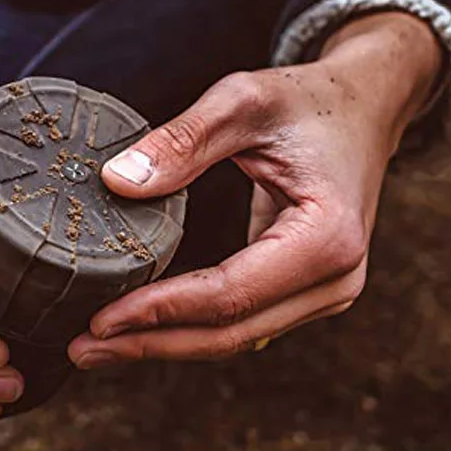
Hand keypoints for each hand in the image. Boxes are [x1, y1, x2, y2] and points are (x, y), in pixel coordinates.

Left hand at [69, 12, 443, 368]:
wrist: (365, 107)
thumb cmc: (309, 101)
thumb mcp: (244, 101)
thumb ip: (182, 140)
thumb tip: (117, 181)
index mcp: (326, 238)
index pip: (228, 294)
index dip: (159, 312)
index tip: (99, 320)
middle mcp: (336, 279)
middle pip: (230, 333)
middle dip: (152, 344)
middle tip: (84, 350)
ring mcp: (326, 290)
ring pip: (235, 336)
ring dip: (167, 343)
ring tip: (101, 346)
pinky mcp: (306, 287)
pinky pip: (242, 318)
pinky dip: (190, 325)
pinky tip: (145, 324)